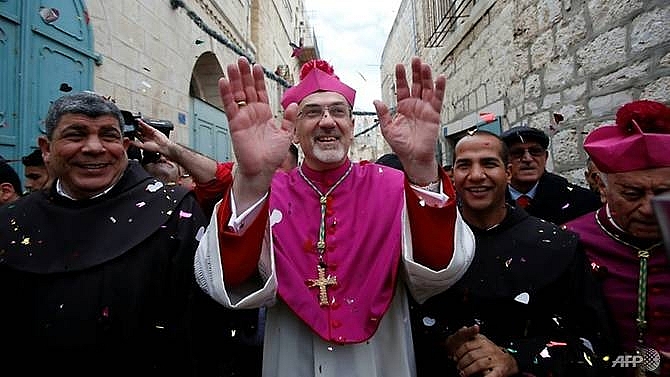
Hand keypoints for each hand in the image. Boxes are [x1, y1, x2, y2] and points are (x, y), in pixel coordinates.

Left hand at [131, 119, 171, 154]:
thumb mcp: (143, 147)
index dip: (132, 133)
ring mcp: (149, 132)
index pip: (136, 135)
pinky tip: (138, 121)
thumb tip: (129, 142)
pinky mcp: (152, 129)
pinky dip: (142, 123)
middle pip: (138, 130)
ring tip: (133, 121)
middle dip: (134, 128)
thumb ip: (136, 144)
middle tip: (129, 125)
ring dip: (137, 124)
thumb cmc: (155, 149)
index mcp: (143, 141)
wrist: (163, 146)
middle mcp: (146, 136)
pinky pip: (146, 125)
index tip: (127, 130)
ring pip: (142, 127)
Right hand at [219, 57, 296, 180]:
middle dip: (244, 74)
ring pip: (237, 94)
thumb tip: (294, 103)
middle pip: (247, 88)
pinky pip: (229, 106)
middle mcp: (252, 113)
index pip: (260, 92)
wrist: (263, 169)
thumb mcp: (285, 134)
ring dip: (234, 80)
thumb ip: (288, 118)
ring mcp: (242, 117)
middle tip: (241, 60)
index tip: (256, 66)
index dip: (258, 79)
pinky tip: (223, 81)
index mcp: (264, 113)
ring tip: (232, 65)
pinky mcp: (235, 123)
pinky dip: (226, 94)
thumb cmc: (272, 155)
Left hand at [373, 56, 444, 184]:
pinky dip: (440, 88)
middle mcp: (414, 105)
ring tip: (424, 66)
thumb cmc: (401, 146)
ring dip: (426, 77)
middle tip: (415, 60)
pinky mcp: (434, 114)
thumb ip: (383, 114)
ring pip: (427, 88)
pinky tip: (440, 78)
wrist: (413, 157)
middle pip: (416, 84)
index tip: (399, 66)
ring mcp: (425, 108)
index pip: (402, 88)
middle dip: (415, 72)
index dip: (401, 77)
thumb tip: (376, 101)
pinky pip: (438, 99)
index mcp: (403, 107)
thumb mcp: (387, 129)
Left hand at [446, 325, 518, 376]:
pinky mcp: (500, 371)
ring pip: (478, 365)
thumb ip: (473, 335)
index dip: (458, 353)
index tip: (453, 358)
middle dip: (462, 363)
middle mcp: (489, 349)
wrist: (510, 362)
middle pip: (471, 356)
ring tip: (462, 374)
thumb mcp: (483, 340)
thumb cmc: (492, 352)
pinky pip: (490, 375)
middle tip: (458, 368)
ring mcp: (495, 360)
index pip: (467, 346)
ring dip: (468, 371)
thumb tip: (463, 328)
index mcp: (483, 341)